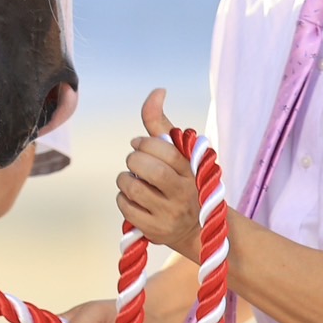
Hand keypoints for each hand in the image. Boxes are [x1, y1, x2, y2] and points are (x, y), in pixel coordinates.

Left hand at [118, 88, 201, 261]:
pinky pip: (125, 208)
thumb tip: (158, 90)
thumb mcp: (177, 152)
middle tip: (136, 163)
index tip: (140, 144)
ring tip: (136, 181)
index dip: (144, 143)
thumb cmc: (182, 180)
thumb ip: (161, 122)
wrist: (199, 228)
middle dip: (134, 160)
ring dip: (125, 179)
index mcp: (190, 170)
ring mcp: (169, 215)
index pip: (162, 150)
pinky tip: (135, 198)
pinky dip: (123, 198)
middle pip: (147, 169)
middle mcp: (182, 193)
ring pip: (132, 187)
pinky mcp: (155, 231)